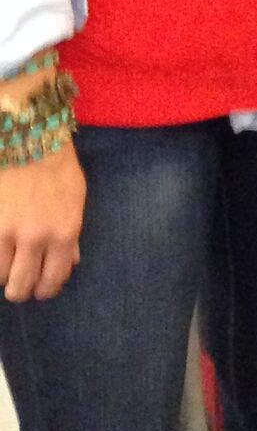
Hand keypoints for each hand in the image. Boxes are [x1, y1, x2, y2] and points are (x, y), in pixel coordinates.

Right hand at [0, 139, 84, 301]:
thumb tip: (69, 262)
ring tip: (10, 263)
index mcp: (65, 233)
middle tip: (22, 284)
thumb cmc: (58, 168)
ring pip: (1, 277)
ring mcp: (8, 233)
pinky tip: (2, 252)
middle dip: (22, 290)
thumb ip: (72, 235)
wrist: (29, 141)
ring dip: (6, 273)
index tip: (42, 288)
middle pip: (22, 287)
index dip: (46, 290)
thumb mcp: (76, 200)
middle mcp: (36, 239)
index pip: (53, 280)